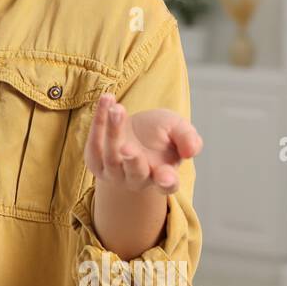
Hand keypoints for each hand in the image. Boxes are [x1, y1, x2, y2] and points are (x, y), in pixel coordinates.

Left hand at [85, 93, 202, 195]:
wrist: (135, 129)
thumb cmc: (161, 133)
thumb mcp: (178, 129)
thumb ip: (188, 138)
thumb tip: (191, 151)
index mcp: (162, 175)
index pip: (167, 184)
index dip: (167, 182)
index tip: (165, 177)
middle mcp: (137, 179)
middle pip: (135, 172)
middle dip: (132, 159)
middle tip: (127, 146)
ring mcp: (114, 174)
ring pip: (111, 157)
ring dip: (114, 131)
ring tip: (118, 109)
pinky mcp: (96, 162)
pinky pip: (95, 143)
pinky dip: (99, 120)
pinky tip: (106, 100)